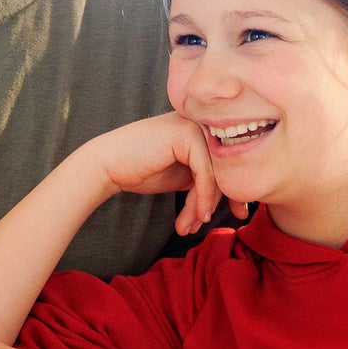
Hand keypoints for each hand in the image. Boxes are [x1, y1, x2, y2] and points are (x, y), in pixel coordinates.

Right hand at [86, 113, 247, 235]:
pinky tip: (197, 215)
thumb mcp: (183, 176)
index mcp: (202, 129)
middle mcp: (202, 123)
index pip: (229, 161)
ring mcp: (194, 126)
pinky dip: (203, 197)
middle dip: (221, 200)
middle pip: (226, 167)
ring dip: (205, 204)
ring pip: (217, 172)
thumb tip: (240, 199)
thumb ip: (207, 179)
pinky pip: (206, 173)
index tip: (238, 214)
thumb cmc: (140, 170)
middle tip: (207, 224)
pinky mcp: (186, 135)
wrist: (107, 164)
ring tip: (192, 225)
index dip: (234, 190)